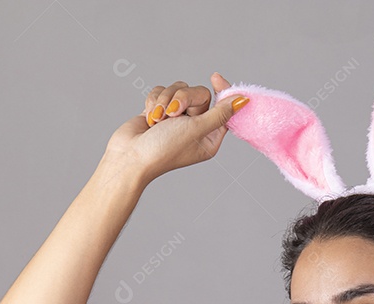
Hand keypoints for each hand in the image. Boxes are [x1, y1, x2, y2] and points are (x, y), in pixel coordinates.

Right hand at [102, 72, 247, 184]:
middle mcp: (195, 126)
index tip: (215, 77)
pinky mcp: (159, 110)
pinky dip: (154, 102)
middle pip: (199, 94)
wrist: (129, 156)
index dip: (222, 91)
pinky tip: (149, 118)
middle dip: (183, 98)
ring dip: (165, 101)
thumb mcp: (197, 129)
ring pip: (178, 90)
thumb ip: (220, 113)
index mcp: (210, 136)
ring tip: (157, 120)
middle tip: (173, 113)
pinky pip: (162, 91)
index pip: (224, 107)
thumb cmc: (164, 148)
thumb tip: (243, 100)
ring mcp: (176, 118)